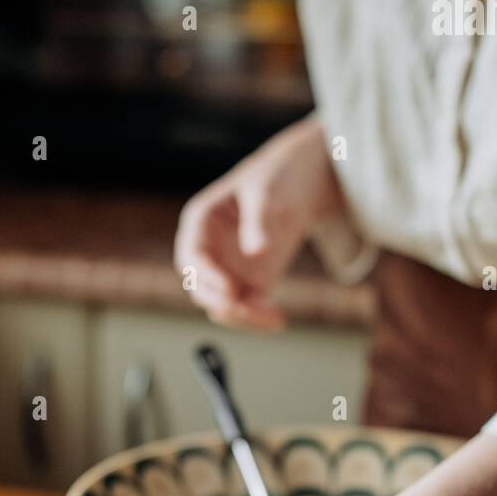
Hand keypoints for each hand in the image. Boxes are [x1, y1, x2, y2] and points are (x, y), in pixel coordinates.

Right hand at [174, 115, 341, 331]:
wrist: (305, 178)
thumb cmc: (278, 176)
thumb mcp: (268, 191)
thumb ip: (259, 221)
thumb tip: (255, 251)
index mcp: (201, 221)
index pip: (192, 257)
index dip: (207, 277)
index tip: (231, 291)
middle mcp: (209, 249)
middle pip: (201, 289)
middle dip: (224, 304)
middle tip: (253, 311)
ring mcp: (228, 268)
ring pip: (222, 305)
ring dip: (243, 318)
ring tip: (273, 319)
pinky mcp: (249, 282)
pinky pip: (245, 309)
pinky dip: (257, 319)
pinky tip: (278, 319)